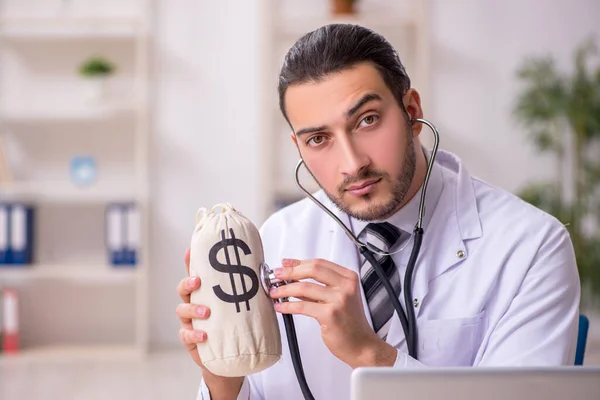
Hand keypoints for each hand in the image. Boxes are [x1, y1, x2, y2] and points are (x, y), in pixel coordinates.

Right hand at [176, 248, 242, 398]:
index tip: (189, 251)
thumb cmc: (236, 326)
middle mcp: (195, 304)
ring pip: (182, 310)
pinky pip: (186, 335)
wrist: (232, 357)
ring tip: (207, 312)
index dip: (190, 261)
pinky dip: (193, 334)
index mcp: (207, 293)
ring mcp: (191, 322)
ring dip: (193, 309)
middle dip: (188, 283)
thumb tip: (266, 274)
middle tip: (198, 281)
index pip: (196, 274)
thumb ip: (250, 291)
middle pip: (183, 289)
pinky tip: (203, 335)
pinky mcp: (191, 340)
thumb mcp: (242, 306)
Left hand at [269, 258, 396, 368]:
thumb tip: (293, 278)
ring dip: (285, 289)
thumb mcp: (338, 298)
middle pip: (313, 269)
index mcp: (348, 278)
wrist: (361, 345)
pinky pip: (302, 307)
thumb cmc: (349, 323)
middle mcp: (346, 286)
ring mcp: (339, 300)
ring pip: (304, 287)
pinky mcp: (330, 315)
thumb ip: (318, 287)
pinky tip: (280, 306)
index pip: (320, 263)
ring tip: (275, 292)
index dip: (299, 262)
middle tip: (276, 274)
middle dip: (290, 271)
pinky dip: (288, 305)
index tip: (286, 263)